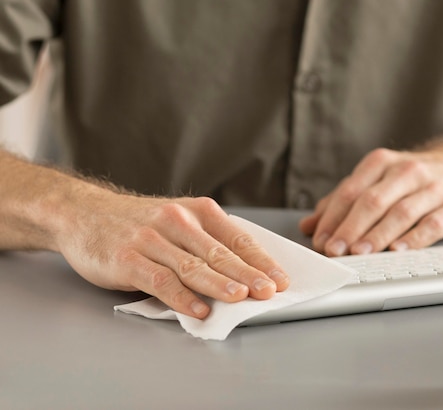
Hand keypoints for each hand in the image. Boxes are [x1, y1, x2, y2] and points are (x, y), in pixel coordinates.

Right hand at [57, 191, 289, 318]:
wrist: (85, 213)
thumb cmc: (139, 222)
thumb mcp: (178, 219)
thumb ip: (206, 241)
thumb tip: (244, 271)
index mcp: (197, 211)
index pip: (237, 238)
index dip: (260, 260)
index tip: (280, 278)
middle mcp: (177, 221)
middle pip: (219, 252)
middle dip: (248, 273)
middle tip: (270, 291)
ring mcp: (152, 239)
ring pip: (193, 265)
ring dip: (219, 284)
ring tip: (241, 297)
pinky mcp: (128, 259)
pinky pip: (160, 280)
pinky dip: (182, 297)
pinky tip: (198, 309)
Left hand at [299, 126, 442, 255]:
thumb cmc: (414, 179)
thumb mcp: (377, 181)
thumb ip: (342, 202)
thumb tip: (309, 226)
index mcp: (382, 163)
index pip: (351, 190)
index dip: (333, 217)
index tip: (320, 240)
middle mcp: (407, 171)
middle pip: (373, 200)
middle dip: (350, 227)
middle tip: (335, 250)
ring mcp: (433, 188)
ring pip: (400, 212)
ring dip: (377, 235)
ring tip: (360, 253)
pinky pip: (433, 223)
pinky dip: (414, 239)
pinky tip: (398, 251)